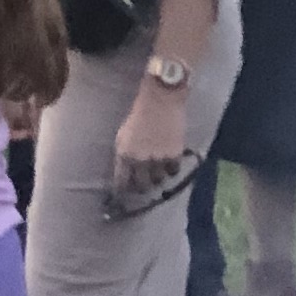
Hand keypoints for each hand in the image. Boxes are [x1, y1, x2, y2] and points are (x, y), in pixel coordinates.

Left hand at [109, 80, 187, 206]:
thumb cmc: (139, 114)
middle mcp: (141, 161)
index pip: (122, 183)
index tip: (123, 196)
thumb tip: (126, 173)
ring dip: (157, 177)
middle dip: (141, 187)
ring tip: (157, 169)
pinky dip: (170, 169)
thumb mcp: (124, 135)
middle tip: (143, 184)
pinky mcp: (174, 156)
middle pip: (141, 187)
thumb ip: (125, 155)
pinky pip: (173, 172)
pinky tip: (169, 162)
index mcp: (125, 154)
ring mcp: (158, 160)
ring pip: (158, 181)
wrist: (161, 99)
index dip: (122, 191)